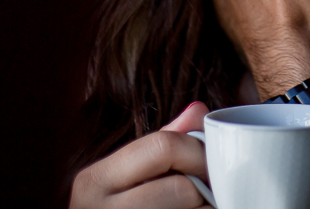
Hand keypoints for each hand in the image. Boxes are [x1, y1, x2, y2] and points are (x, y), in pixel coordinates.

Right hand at [70, 102, 210, 207]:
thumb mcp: (127, 175)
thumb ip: (162, 143)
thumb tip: (198, 110)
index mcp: (95, 180)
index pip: (163, 146)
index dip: (197, 151)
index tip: (210, 162)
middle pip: (181, 188)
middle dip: (205, 188)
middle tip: (213, 191)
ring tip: (203, 206)